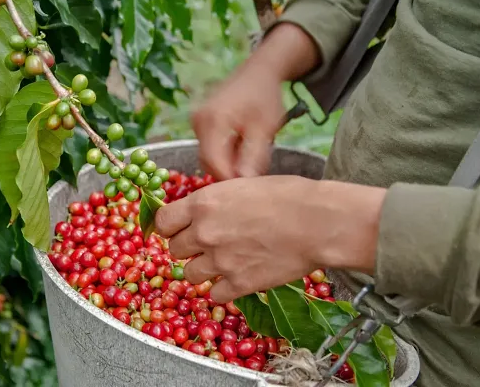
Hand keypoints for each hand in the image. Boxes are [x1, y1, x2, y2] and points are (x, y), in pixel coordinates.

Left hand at [154, 176, 385, 303]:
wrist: (317, 222)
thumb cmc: (288, 196)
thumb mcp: (242, 186)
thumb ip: (215, 202)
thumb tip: (203, 212)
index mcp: (203, 203)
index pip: (162, 222)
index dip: (170, 227)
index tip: (178, 230)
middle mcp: (204, 232)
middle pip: (174, 250)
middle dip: (187, 248)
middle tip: (207, 246)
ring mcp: (220, 260)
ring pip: (189, 274)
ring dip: (203, 269)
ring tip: (223, 262)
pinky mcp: (239, 284)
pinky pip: (214, 294)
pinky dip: (223, 288)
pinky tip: (238, 277)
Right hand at [191, 23, 320, 180]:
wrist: (259, 72)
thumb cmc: (265, 97)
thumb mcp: (265, 128)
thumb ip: (254, 156)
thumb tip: (245, 183)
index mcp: (213, 121)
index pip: (214, 163)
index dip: (230, 180)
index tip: (249, 190)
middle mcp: (198, 122)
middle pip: (208, 163)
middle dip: (229, 174)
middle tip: (253, 178)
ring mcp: (196, 123)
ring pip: (209, 158)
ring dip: (228, 165)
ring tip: (251, 162)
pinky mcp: (200, 125)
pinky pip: (210, 149)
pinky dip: (225, 155)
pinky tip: (242, 151)